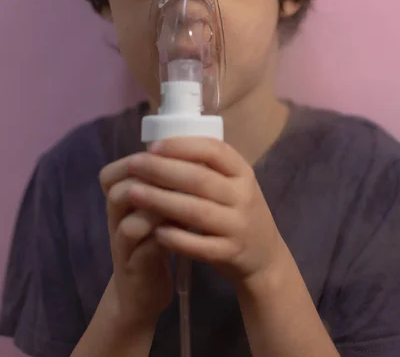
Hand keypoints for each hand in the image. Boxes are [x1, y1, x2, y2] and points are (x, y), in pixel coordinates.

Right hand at [99, 159, 173, 329]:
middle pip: (121, 190)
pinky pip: (146, 247)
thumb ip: (164, 183)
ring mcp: (122, 244)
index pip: (112, 172)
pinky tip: (186, 230)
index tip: (169, 154)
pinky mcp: (135, 267)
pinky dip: (166, 236)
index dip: (139, 160)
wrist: (143, 289)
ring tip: (187, 201)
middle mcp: (115, 218)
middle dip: (153, 180)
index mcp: (118, 198)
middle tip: (185, 174)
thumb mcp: (155, 207)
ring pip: (130, 220)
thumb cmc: (156, 238)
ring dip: (159, 207)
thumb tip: (194, 149)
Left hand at [124, 137, 284, 289]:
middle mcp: (243, 196)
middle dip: (162, 170)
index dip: (182, 146)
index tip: (152, 147)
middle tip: (133, 165)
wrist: (265, 257)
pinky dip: (177, 238)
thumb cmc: (237, 211)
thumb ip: (206, 169)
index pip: (214, 150)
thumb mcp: (232, 184)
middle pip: (200, 179)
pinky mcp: (230, 253)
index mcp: (242, 172)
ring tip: (132, 193)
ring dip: (162, 201)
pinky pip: (200, 246)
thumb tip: (159, 150)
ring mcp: (239, 226)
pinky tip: (155, 232)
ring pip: (197, 211)